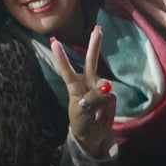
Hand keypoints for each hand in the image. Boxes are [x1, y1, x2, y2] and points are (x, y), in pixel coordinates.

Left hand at [48, 25, 117, 159]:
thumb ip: (92, 98)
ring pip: (104, 87)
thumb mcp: (81, 110)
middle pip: (91, 62)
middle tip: (98, 29)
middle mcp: (87, 83)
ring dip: (101, 103)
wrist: (91, 136)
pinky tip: (102, 116)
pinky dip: (107, 109)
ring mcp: (99, 89)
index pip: (67, 70)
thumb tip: (108, 87)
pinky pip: (111, 99)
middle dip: (95, 46)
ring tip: (95, 115)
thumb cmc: (80, 121)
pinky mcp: (110, 98)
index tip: (54, 42)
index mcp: (74, 86)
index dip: (62, 57)